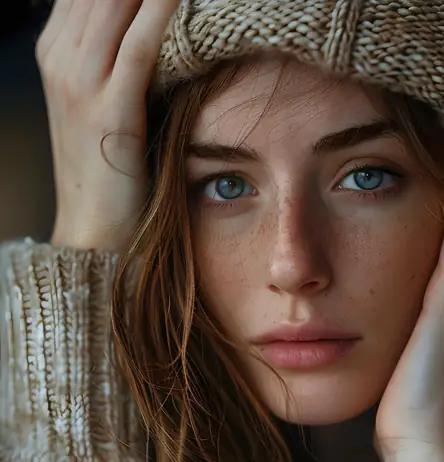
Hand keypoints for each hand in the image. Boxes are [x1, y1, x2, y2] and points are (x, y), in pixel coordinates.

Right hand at [36, 0, 178, 251]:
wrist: (93, 235)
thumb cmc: (111, 174)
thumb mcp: (106, 105)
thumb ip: (121, 60)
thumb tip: (158, 28)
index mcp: (58, 49)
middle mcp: (61, 54)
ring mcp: (79, 79)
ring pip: (120, 0)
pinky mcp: (108, 107)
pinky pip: (141, 41)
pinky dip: (165, 10)